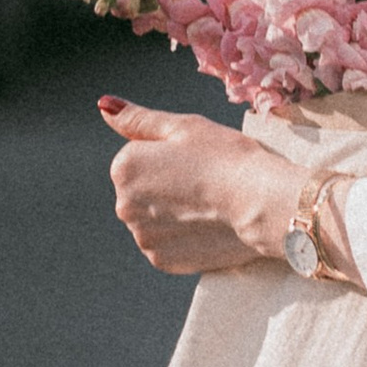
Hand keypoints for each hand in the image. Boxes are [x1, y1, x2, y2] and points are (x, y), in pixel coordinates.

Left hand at [101, 98, 292, 273]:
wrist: (262, 203)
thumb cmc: (226, 157)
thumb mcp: (183, 126)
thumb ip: (138, 119)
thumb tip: (104, 106)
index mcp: (124, 168)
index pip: (140, 159)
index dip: (171, 158)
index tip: (195, 161)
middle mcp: (124, 205)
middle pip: (143, 192)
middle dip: (167, 188)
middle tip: (204, 183)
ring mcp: (143, 236)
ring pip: (155, 220)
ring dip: (175, 214)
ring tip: (209, 206)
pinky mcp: (162, 261)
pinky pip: (168, 245)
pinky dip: (184, 238)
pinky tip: (208, 227)